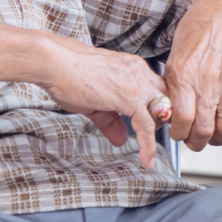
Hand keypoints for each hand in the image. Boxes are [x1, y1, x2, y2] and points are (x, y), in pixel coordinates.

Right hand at [34, 37, 170, 167]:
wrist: (55, 63)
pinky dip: (148, 144)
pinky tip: (145, 158)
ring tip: (151, 152)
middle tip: (155, 137)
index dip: (158, 109)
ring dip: (159, 133)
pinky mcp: (129, 97)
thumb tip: (120, 139)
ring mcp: (136, 84)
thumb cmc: (68, 75)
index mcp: (133, 69)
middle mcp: (139, 73)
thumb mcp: (94, 101)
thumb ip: (111, 121)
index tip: (154, 124)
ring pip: (161, 112)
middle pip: (167, 99)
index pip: (157, 89)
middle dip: (164, 119)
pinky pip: (146, 124)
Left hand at [163, 0, 221, 152]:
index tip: (177, 134)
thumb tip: (169, 110)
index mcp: (184, 76)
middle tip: (193, 141)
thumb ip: (174, 84)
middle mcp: (207, 83)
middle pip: (203, 130)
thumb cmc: (199, 27)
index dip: (178, 134)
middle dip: (196, 143)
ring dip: (216, 141)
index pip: (181, 121)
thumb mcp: (175, 54)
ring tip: (211, 140)